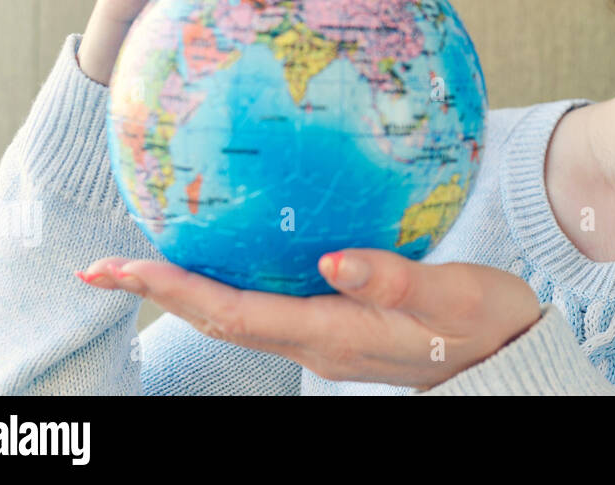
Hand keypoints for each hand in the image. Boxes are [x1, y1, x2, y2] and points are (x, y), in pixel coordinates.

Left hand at [74, 250, 542, 391]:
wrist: (509, 359)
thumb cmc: (487, 324)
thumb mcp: (454, 297)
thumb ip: (395, 280)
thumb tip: (331, 261)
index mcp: (335, 335)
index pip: (235, 314)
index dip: (174, 291)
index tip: (120, 269)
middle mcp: (318, 345)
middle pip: (221, 320)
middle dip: (161, 294)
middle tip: (105, 263)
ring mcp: (326, 342)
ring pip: (240, 317)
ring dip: (189, 292)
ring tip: (149, 260)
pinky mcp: (340, 330)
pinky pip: (269, 308)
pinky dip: (232, 286)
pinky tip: (232, 255)